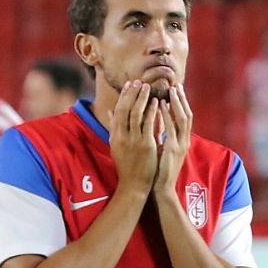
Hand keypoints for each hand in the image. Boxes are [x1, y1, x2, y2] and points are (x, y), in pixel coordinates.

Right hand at [109, 81, 159, 196]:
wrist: (134, 185)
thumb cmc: (126, 166)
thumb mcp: (116, 145)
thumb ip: (114, 127)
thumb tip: (110, 110)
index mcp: (115, 136)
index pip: (117, 111)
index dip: (123, 96)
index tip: (129, 85)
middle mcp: (122, 136)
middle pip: (125, 109)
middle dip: (132, 94)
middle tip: (138, 81)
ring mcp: (134, 140)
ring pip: (137, 114)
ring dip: (142, 98)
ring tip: (147, 87)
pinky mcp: (146, 145)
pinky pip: (149, 123)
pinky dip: (152, 111)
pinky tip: (157, 102)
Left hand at [154, 83, 192, 198]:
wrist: (160, 189)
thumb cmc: (158, 170)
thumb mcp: (161, 148)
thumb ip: (160, 134)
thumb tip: (156, 121)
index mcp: (182, 141)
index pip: (184, 118)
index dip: (181, 104)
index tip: (176, 90)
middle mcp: (184, 141)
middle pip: (187, 115)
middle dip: (182, 100)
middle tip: (177, 84)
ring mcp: (180, 145)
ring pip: (183, 119)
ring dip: (177, 103)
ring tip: (171, 90)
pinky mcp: (172, 149)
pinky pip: (171, 128)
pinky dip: (167, 115)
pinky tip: (162, 106)